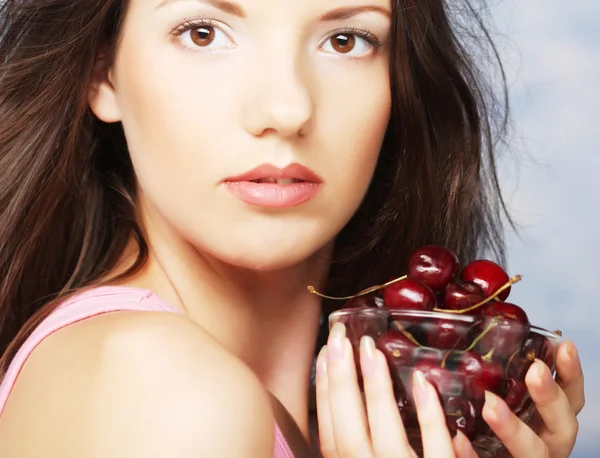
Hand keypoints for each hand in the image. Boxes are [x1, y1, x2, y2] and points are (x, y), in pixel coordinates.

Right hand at [315, 323, 475, 457]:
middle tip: (340, 338)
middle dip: (340, 381)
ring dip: (376, 389)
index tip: (326, 355)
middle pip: (347, 433)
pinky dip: (429, 416)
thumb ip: (367, 448)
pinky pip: (436, 451)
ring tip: (372, 350)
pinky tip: (423, 383)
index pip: (331, 437)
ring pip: (385, 437)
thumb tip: (356, 405)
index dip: (325, 395)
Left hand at [482, 339, 583, 457]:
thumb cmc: (489, 426)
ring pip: (531, 452)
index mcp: (551, 421)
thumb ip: (503, 375)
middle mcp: (547, 443)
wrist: (480, 454)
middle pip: (561, 424)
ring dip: (513, 428)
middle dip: (550, 396)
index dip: (571, 373)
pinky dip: (472, 455)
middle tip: (535, 370)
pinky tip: (458, 438)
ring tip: (490, 405)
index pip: (572, 397)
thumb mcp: (506, 398)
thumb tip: (480, 328)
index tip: (564, 345)